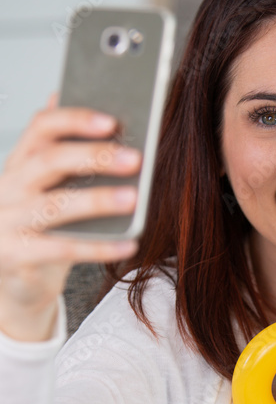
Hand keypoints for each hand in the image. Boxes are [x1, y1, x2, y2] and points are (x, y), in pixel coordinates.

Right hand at [0, 96, 140, 340]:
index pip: (41, 128)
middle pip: (48, 161)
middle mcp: (8, 188)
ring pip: (54, 205)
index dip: (75, 120)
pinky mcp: (14, 255)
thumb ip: (72, 162)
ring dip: (97, 199)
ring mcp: (7, 222)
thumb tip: (111, 126)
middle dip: (93, 157)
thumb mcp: (54, 192)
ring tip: (133, 198)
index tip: (112, 121)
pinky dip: (98, 248)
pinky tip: (129, 244)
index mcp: (20, 164)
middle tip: (134, 159)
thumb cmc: (44, 230)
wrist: (17, 283)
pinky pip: (62, 249)